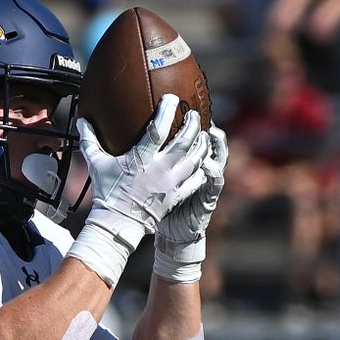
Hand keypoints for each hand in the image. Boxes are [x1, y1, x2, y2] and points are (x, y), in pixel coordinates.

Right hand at [67, 94, 208, 286]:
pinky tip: (203, 161)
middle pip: (184, 142)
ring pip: (195, 159)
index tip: (172, 98)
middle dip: (193, 125)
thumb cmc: (106, 192)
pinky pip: (196, 180)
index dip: (167, 111)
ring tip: (204, 135)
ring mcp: (170, 184)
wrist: (117, 222)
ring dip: (202, 145)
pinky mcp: (176, 196)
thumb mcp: (96, 164)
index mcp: (140, 159)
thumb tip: (81, 121)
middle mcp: (159, 169)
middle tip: (195, 115)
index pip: (157, 129)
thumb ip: (90, 141)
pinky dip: (202, 168)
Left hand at [154, 123, 227, 282]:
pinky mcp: (207, 199)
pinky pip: (213, 184)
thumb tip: (121, 144)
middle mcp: (198, 171)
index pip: (190, 139)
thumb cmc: (160, 205)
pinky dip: (213, 172)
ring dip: (216, 146)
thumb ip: (144, 162)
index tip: (184, 108)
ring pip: (217, 160)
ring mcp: (205, 184)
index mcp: (183, 165)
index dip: (190, 124)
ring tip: (212, 132)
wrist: (172, 232)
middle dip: (205, 128)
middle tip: (198, 114)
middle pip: (208, 145)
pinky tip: (208, 163)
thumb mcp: (154, 181)